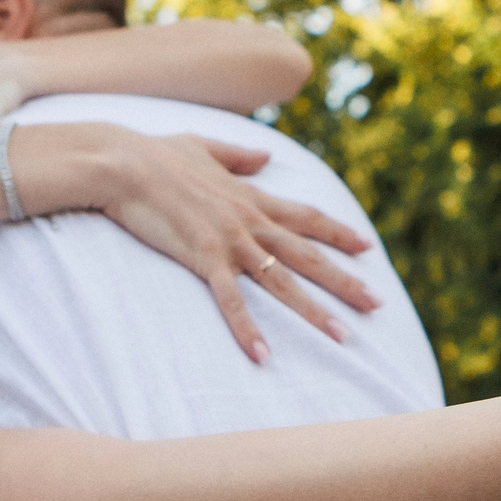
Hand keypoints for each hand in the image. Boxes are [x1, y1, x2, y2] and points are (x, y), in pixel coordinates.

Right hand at [101, 133, 381, 362]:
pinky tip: (262, 354)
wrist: (122, 163)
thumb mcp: (204, 146)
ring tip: (342, 337)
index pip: (306, 218)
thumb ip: (238, 155)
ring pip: (282, 281)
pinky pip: (230, 301)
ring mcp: (229, 241)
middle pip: (307, 255)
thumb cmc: (155, 152)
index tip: (367, 247)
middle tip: (377, 304)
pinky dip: (247, 328)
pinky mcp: (202, 257)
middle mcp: (250, 221)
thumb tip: (266, 156)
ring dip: (313, 311)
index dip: (338, 233)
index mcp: (251, 197)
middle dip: (345, 281)